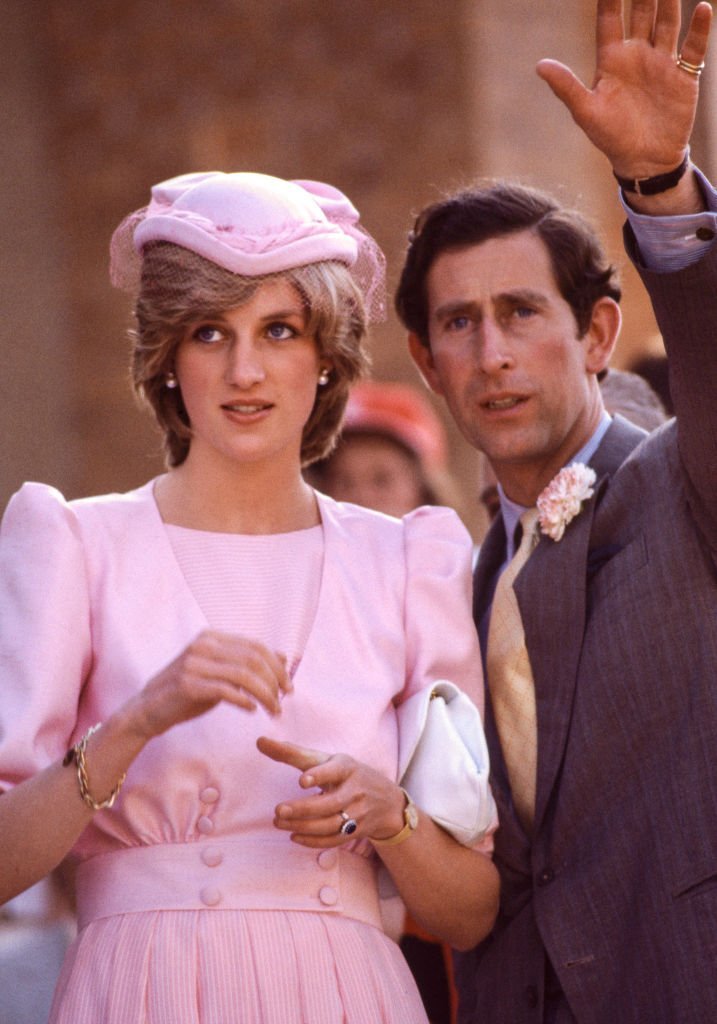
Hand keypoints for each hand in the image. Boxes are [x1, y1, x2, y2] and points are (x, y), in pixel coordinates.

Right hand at [131, 630, 291, 737]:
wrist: (147, 710)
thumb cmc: (188, 692)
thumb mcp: (219, 673)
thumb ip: (246, 663)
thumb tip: (283, 656)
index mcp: (211, 637)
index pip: (256, 646)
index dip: (277, 667)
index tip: (288, 687)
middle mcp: (203, 644)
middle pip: (253, 659)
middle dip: (274, 681)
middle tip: (283, 701)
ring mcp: (194, 663)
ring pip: (244, 675)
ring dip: (264, 695)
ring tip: (272, 710)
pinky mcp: (187, 684)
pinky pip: (226, 690)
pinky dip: (244, 700)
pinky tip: (251, 710)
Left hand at [256, 736, 406, 847]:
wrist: (385, 801)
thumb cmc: (345, 774)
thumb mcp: (325, 760)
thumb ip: (292, 753)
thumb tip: (259, 741)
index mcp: (348, 768)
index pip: (335, 770)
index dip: (319, 775)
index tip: (302, 781)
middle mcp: (356, 790)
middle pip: (330, 803)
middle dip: (303, 809)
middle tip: (278, 810)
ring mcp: (359, 813)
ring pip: (331, 824)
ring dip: (303, 826)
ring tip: (278, 822)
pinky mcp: (357, 831)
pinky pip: (334, 839)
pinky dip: (313, 841)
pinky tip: (293, 836)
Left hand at [537, 0, 711, 178]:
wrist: (643, 161)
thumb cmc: (611, 138)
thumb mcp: (586, 112)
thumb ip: (566, 87)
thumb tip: (540, 65)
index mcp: (611, 60)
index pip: (609, 18)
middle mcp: (637, 54)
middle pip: (641, 12)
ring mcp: (661, 62)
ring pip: (667, 21)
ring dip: (669, 1)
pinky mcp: (684, 75)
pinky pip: (693, 47)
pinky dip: (699, 29)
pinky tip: (702, 9)